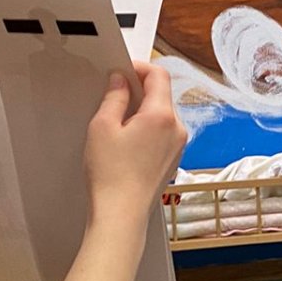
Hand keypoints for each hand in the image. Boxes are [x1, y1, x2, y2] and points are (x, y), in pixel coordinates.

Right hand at [84, 62, 185, 228]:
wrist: (122, 213)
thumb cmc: (111, 174)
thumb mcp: (103, 126)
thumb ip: (114, 97)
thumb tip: (120, 81)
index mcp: (162, 115)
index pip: (159, 75)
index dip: (139, 67)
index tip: (122, 70)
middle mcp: (177, 128)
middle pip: (162, 95)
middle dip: (140, 90)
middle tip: (115, 94)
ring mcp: (178, 145)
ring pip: (163, 114)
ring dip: (143, 110)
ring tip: (118, 121)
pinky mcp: (174, 159)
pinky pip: (163, 133)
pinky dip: (148, 128)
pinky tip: (128, 140)